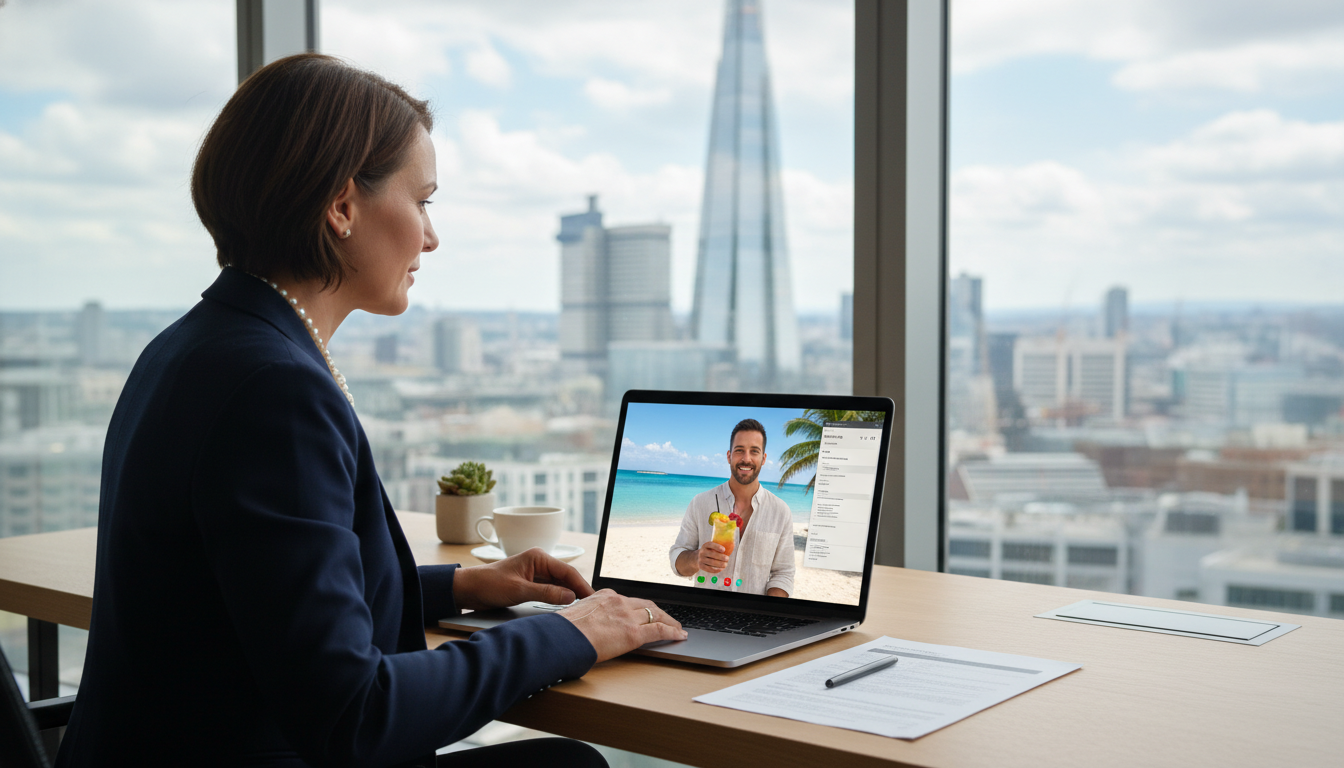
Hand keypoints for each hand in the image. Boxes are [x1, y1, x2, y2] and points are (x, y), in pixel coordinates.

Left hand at [452, 548, 594, 610]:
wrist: (468, 589)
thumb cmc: (489, 584)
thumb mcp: (519, 590)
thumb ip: (546, 593)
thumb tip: (570, 596)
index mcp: (538, 557)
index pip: (567, 571)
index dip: (582, 585)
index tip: (593, 597)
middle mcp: (539, 562)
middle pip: (566, 577)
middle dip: (579, 590)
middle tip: (593, 605)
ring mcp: (536, 572)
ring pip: (560, 583)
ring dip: (570, 594)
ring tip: (584, 607)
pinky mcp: (531, 583)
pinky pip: (551, 589)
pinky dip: (559, 597)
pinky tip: (566, 606)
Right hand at [558, 589, 686, 662]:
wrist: (562, 637)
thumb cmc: (563, 631)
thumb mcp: (575, 617)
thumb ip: (587, 618)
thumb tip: (585, 629)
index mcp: (604, 597)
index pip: (628, 600)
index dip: (639, 608)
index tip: (643, 612)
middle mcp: (618, 602)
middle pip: (646, 605)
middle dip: (658, 611)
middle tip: (667, 618)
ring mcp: (627, 616)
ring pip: (656, 615)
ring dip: (669, 621)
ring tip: (676, 627)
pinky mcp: (633, 633)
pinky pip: (659, 630)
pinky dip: (672, 631)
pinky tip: (679, 634)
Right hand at [697, 541, 727, 573]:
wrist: (697, 557)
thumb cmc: (709, 551)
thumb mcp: (711, 547)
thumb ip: (718, 547)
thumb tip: (732, 545)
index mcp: (705, 545)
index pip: (711, 545)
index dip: (717, 547)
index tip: (724, 550)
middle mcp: (702, 552)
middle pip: (712, 554)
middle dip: (721, 557)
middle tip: (727, 558)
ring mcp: (701, 559)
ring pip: (711, 562)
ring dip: (720, 564)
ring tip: (725, 564)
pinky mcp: (701, 566)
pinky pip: (709, 569)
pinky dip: (716, 570)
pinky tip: (721, 569)